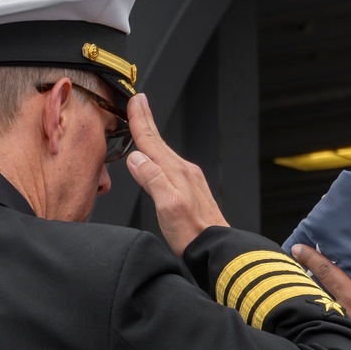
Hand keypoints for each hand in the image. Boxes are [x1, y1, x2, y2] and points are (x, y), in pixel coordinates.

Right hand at [125, 93, 228, 255]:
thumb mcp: (168, 206)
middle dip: (147, 120)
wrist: (216, 248)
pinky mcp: (191, 189)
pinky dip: (160, 153)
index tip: (134, 101)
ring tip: (145, 124)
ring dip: (152, 136)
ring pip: (164, 151)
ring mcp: (189, 179)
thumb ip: (153, 180)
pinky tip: (158, 157)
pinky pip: (170, 163)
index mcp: (176, 172)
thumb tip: (136, 158)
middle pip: (159, 142)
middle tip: (139, 101)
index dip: (140, 121)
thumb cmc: (192, 233)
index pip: (152, 142)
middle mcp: (184, 171)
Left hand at [292, 227, 350, 349]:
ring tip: (305, 284)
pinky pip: (328, 323)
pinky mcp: (345, 344)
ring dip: (313, 295)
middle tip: (294, 265)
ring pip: (321, 308)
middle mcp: (341, 317)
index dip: (310, 258)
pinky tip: (324, 310)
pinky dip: (323, 312)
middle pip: (316, 292)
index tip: (296, 248)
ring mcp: (341, 333)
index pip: (327, 273)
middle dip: (305, 278)